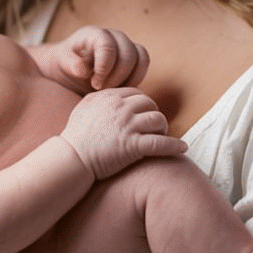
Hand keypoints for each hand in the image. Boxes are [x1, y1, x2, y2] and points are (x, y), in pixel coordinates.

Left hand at [46, 26, 149, 91]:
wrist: (73, 67)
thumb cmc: (67, 63)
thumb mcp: (62, 62)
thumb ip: (71, 64)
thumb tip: (84, 69)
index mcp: (95, 34)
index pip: (108, 46)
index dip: (104, 68)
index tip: (94, 84)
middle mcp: (114, 36)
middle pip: (128, 54)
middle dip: (117, 77)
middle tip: (102, 90)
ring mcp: (126, 45)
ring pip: (141, 59)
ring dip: (128, 79)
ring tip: (111, 90)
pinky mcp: (134, 57)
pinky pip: (144, 66)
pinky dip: (136, 80)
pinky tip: (120, 90)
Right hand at [59, 87, 186, 179]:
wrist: (71, 158)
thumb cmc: (75, 136)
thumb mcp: (84, 107)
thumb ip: (100, 98)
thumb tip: (111, 95)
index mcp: (109, 97)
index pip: (136, 93)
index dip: (142, 104)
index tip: (143, 115)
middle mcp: (120, 108)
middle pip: (150, 103)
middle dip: (153, 115)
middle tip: (153, 127)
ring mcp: (128, 126)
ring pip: (158, 119)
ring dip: (162, 129)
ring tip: (161, 137)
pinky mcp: (133, 146)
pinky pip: (161, 143)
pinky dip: (174, 145)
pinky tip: (182, 148)